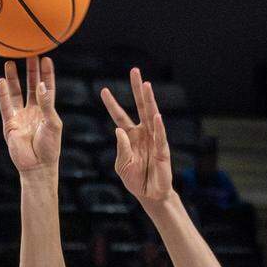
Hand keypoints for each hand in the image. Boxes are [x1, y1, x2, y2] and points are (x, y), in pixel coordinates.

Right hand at [0, 56, 60, 174]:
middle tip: (28, 52)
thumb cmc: (49, 147)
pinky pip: (5, 105)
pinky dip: (3, 94)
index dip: (46, 73)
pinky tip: (1, 80)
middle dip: (30, 70)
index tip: (46, 58)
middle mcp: (33, 111)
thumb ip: (47, 104)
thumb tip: (41, 86)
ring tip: (10, 61)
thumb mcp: (53, 123)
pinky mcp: (10, 124)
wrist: (37, 167)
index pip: (47, 87)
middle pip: (31, 86)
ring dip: (13, 78)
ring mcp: (20, 117)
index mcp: (47, 111)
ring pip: (16, 93)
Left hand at [100, 69, 172, 205]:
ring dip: (149, 100)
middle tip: (135, 70)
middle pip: (140, 106)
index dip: (112, 104)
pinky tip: (157, 116)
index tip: (103, 90)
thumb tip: (118, 131)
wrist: (150, 195)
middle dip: (137, 89)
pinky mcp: (163, 151)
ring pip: (151, 115)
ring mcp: (154, 139)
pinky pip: (160, 137)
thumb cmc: (136, 180)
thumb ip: (121, 149)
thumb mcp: (122, 165)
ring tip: (146, 85)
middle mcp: (143, 132)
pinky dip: (159, 127)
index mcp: (131, 135)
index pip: (120, 116)